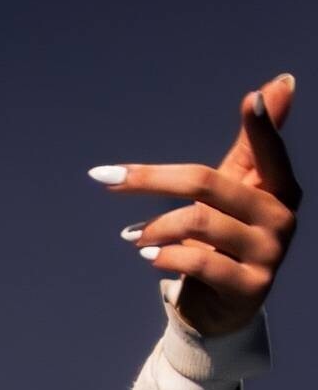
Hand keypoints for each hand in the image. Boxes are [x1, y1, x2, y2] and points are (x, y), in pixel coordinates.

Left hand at [90, 72, 301, 335]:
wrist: (223, 307)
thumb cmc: (225, 236)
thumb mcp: (235, 188)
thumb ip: (252, 144)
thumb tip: (281, 82)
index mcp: (281, 187)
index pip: (267, 152)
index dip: (261, 127)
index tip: (250, 99)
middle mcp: (282, 217)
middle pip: (207, 182)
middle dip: (151, 179)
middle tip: (108, 178)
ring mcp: (269, 254)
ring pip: (198, 223)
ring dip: (154, 227)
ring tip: (132, 235)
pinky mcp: (250, 287)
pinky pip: (200, 263)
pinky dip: (165, 257)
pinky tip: (147, 255)